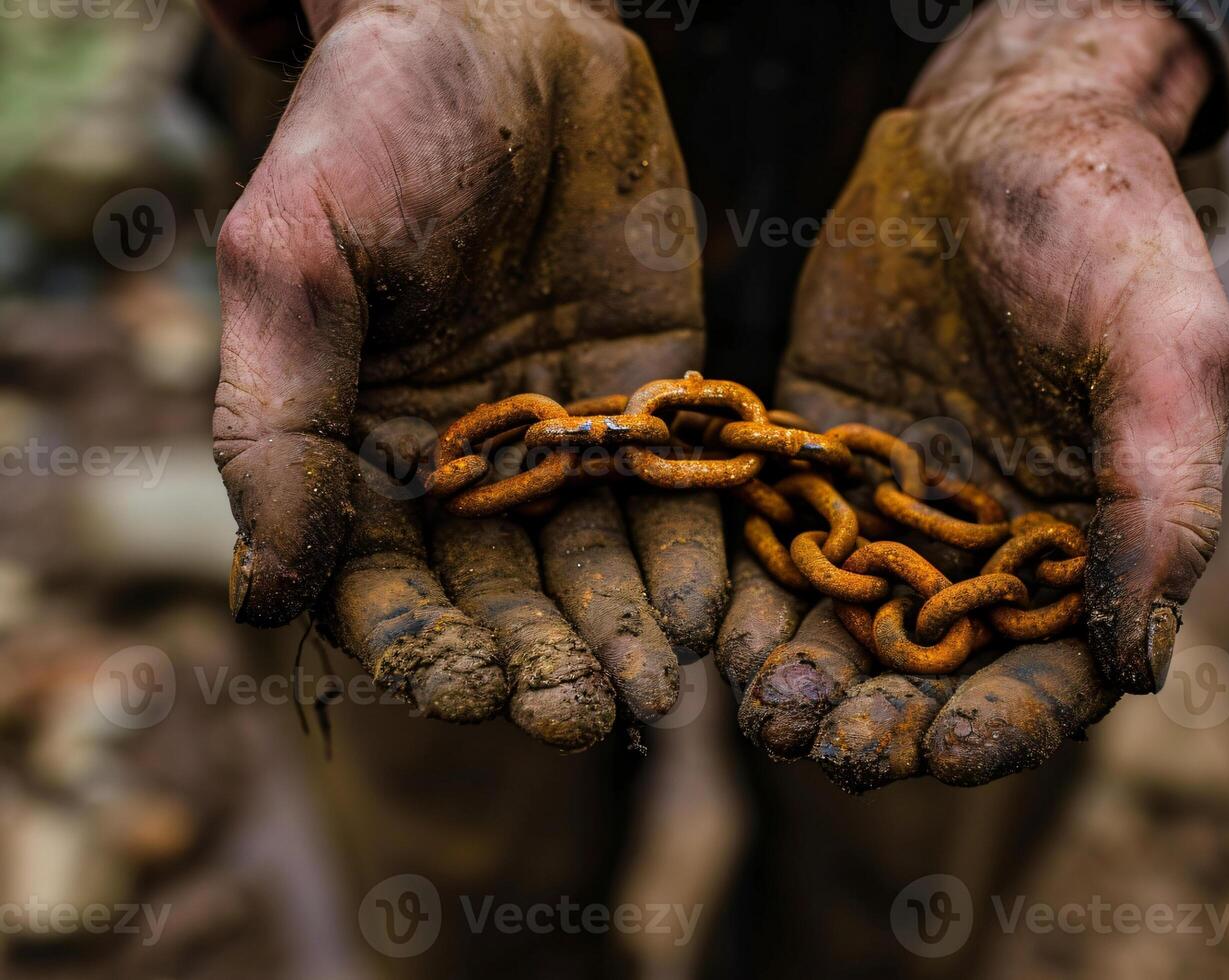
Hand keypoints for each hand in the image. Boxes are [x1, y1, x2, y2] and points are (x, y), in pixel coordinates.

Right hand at [212, 0, 726, 747]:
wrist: (504, 22)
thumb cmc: (373, 127)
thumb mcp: (295, 262)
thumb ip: (280, 425)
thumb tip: (260, 600)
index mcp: (361, 446)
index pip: (384, 585)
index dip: (422, 646)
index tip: (466, 689)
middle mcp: (464, 459)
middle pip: (498, 595)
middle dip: (537, 659)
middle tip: (584, 714)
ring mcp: (564, 434)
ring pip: (592, 563)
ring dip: (620, 632)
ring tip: (656, 686)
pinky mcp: (651, 396)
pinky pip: (674, 494)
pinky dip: (691, 554)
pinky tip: (709, 609)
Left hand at [716, 4, 1228, 788]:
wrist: (991, 131)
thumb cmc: (1104, 232)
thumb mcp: (1164, 353)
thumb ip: (1161, 502)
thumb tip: (1139, 663)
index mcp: (1091, 538)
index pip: (1054, 674)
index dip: (1003, 727)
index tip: (945, 756)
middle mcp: (989, 543)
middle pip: (937, 671)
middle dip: (887, 718)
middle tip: (831, 745)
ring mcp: (897, 507)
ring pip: (848, 626)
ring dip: (809, 676)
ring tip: (766, 705)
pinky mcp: (820, 461)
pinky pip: (780, 545)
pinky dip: (754, 595)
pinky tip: (720, 628)